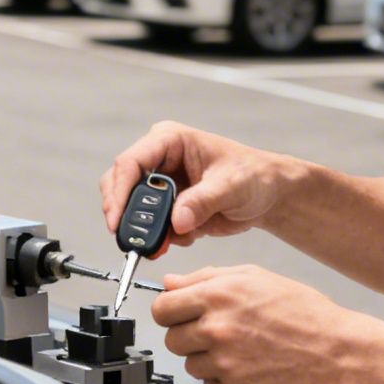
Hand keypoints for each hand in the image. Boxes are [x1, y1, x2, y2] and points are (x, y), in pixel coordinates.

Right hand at [100, 122, 288, 253]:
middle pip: (121, 186)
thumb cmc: (253, 176)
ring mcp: (160, 185)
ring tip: (167, 243)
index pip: (130, 163)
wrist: (267, 196)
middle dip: (127, 216)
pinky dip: (162, 238)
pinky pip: (150, 226)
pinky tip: (187, 236)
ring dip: (146, 230)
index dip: (119, 192)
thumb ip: (202, 202)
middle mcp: (159, 160)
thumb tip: (177, 221)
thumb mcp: (231, 186)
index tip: (116, 220)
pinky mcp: (166, 207)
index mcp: (170, 141)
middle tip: (136, 241)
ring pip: (131, 209)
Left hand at [151, 265, 369, 383]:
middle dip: (189, 336)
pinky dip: (224, 381)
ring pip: (190, 364)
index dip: (171, 312)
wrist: (337, 355)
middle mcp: (215, 329)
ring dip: (208, 360)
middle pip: (172, 339)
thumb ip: (207, 278)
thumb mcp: (256, 278)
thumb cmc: (305, 314)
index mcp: (218, 296)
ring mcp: (222, 364)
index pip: (161, 309)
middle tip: (219, 334)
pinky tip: (249, 369)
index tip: (181, 315)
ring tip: (242, 351)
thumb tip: (171, 283)